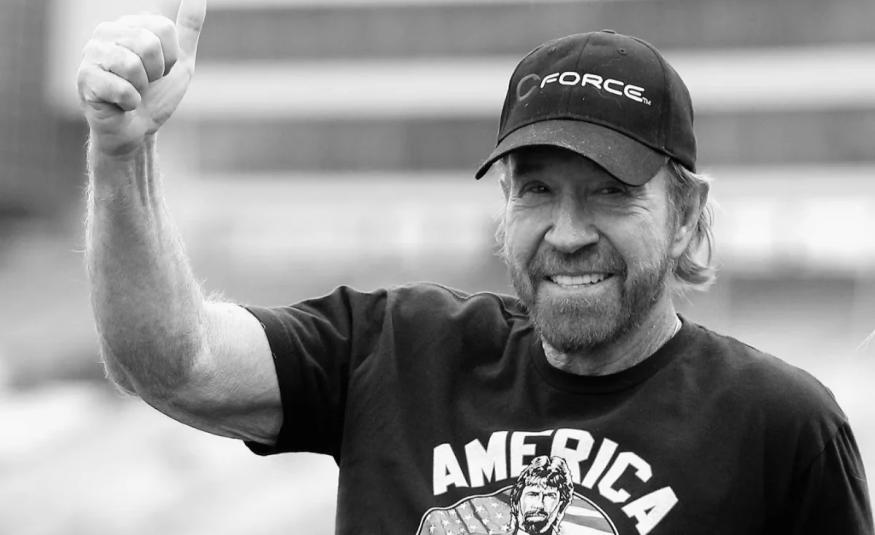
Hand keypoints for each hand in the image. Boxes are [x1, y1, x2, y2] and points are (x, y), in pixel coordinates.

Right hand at [77, 0, 205, 155]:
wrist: (137, 131)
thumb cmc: (156, 96)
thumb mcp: (180, 61)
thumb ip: (187, 28)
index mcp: (130, 24)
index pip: (164, 28)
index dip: (170, 57)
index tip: (159, 71)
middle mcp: (106, 32)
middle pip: (148, 43)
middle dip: (156, 72)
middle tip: (145, 84)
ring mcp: (91, 53)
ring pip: (133, 64)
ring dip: (142, 88)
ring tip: (132, 93)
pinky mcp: (85, 78)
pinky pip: (122, 88)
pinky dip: (131, 103)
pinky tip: (121, 105)